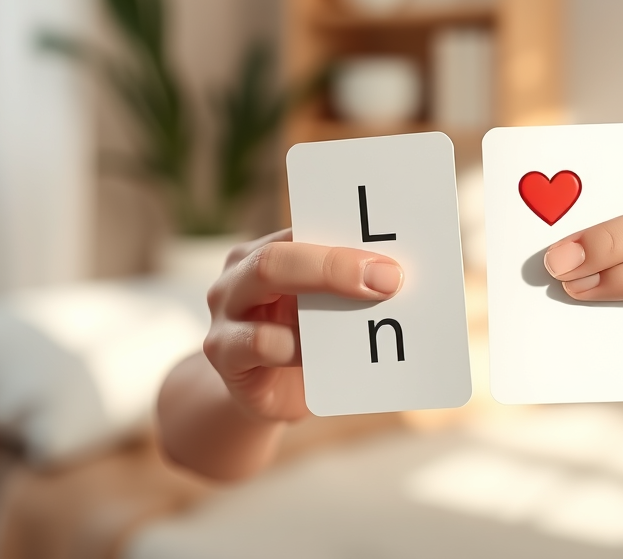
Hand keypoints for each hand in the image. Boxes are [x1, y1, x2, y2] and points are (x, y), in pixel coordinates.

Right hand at [203, 229, 403, 420]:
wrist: (266, 395)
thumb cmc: (304, 344)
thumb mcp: (325, 313)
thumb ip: (348, 291)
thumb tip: (398, 278)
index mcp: (268, 250)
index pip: (306, 228)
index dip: (351, 236)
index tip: (393, 253)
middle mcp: (240, 273)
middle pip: (279, 253)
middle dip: (336, 264)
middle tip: (389, 280)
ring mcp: (226, 310)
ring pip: (264, 284)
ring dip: (322, 302)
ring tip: (366, 320)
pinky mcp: (224, 352)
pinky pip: (260, 342)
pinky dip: (298, 347)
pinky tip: (325, 357)